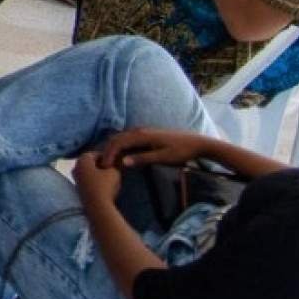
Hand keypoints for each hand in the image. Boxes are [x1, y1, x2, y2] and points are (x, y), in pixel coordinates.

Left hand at [72, 145, 122, 207]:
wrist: (97, 207)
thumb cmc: (105, 186)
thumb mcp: (114, 171)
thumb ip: (114, 164)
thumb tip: (115, 161)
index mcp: (82, 160)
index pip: (95, 154)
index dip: (106, 156)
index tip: (115, 161)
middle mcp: (75, 167)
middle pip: (89, 162)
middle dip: (100, 164)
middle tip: (112, 168)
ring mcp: (74, 179)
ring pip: (87, 172)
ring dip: (96, 173)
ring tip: (108, 178)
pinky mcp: (77, 189)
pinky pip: (86, 180)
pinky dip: (93, 181)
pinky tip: (102, 186)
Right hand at [96, 127, 214, 170]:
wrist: (197, 143)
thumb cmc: (181, 151)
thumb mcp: (162, 157)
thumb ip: (142, 159)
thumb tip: (122, 162)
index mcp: (142, 136)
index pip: (118, 143)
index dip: (108, 154)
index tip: (103, 167)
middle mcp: (140, 131)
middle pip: (117, 138)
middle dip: (107, 151)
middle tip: (101, 166)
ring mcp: (144, 132)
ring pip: (121, 138)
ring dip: (112, 148)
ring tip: (108, 162)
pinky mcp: (147, 136)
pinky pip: (128, 139)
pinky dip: (120, 147)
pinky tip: (120, 156)